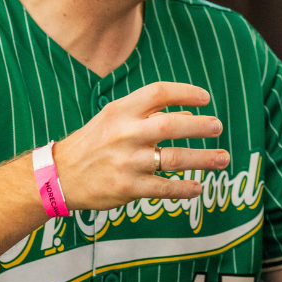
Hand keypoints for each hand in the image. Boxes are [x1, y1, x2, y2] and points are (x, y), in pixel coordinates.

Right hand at [54, 82, 228, 210]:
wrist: (58, 176)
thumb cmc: (95, 142)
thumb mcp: (114, 118)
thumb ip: (148, 113)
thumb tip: (188, 115)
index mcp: (122, 111)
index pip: (159, 93)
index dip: (186, 93)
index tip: (205, 100)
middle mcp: (125, 133)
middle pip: (171, 125)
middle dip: (200, 126)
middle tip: (218, 127)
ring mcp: (127, 162)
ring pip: (174, 159)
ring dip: (204, 159)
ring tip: (223, 159)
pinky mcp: (127, 187)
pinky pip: (165, 188)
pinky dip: (185, 188)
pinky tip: (199, 187)